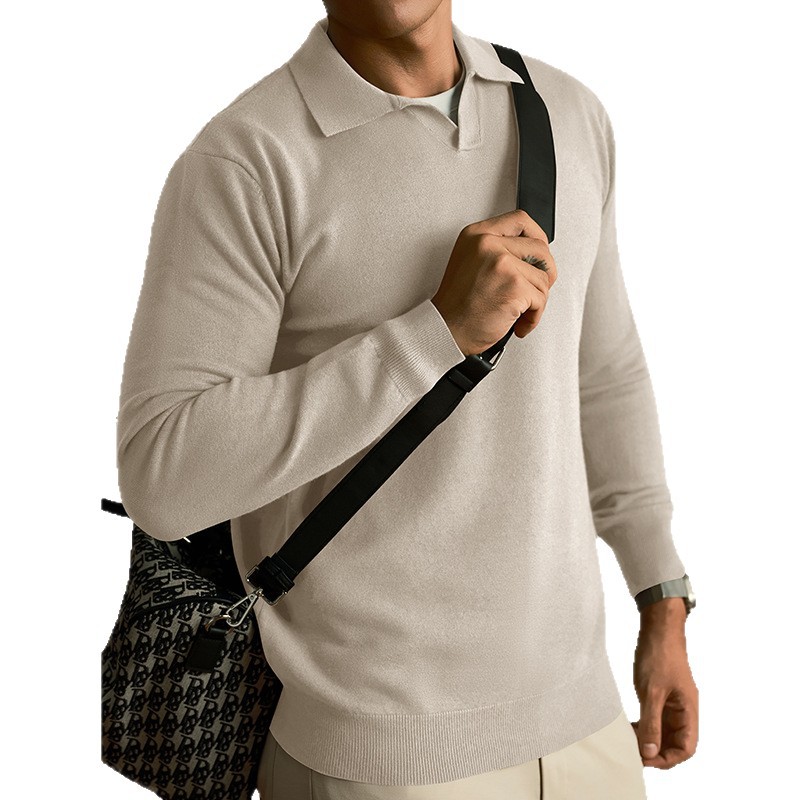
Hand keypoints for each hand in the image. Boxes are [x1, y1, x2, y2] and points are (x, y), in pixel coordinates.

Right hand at [431, 209, 557, 355]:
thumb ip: (497, 250)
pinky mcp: (514, 285)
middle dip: (544, 274)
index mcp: (476, 234)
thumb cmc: (456, 306)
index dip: (537, 238)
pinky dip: (533, 317)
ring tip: (518, 312)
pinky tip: (517, 323)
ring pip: (543, 277)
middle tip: (533, 290)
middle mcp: (488, 243)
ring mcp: (501, 262)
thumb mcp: (469, 262)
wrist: (446, 330)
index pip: (520, 220)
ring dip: (536, 301)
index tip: (538, 256)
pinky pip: (541, 298)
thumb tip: (532, 254)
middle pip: (540, 248)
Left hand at [632, 598, 698, 768]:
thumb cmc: (660, 655)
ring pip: (664, 731)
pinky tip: (629, 726)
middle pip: (675, 743)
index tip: (646, 759)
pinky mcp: (661, 696)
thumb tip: (649, 752)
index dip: (669, 758)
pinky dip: (644, 725)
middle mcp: (683, 710)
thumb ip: (652, 722)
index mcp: (688, 710)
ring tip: (628, 740)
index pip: (687, 747)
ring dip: (648, 739)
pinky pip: (655, 719)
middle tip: (633, 752)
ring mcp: (672, 703)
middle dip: (656, 751)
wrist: (658, 628)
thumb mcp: (652, 691)